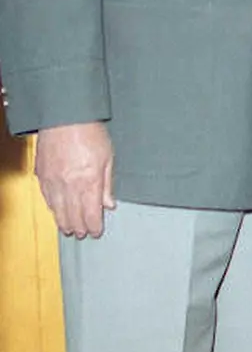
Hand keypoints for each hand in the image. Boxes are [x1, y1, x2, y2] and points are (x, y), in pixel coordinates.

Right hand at [34, 122, 114, 238]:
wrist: (65, 117)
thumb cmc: (90, 133)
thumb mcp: (108, 157)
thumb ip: (107, 184)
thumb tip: (109, 204)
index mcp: (88, 182)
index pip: (91, 213)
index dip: (94, 226)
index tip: (96, 232)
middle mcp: (69, 185)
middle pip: (73, 215)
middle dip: (79, 227)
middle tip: (83, 234)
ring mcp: (53, 181)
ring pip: (57, 210)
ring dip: (64, 222)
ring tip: (70, 229)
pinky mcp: (42, 175)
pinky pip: (47, 198)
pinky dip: (53, 208)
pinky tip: (57, 212)